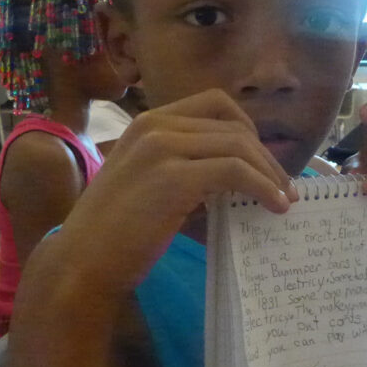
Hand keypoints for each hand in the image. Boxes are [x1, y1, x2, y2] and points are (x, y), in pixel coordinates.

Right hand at [36, 89, 296, 293]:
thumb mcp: (152, 186)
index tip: (262, 162)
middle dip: (264, 154)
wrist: (82, 262)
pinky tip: (274, 205)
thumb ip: (189, 172)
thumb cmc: (115, 234)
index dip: (248, 131)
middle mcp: (154, 124)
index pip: (215, 104)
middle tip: (282, 184)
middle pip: (232, 123)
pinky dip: (262, 185)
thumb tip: (241, 179)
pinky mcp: (173, 176)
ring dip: (269, 171)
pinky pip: (235, 170)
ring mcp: (162, 147)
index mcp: (148, 122)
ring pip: (238, 144)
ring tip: (284, 198)